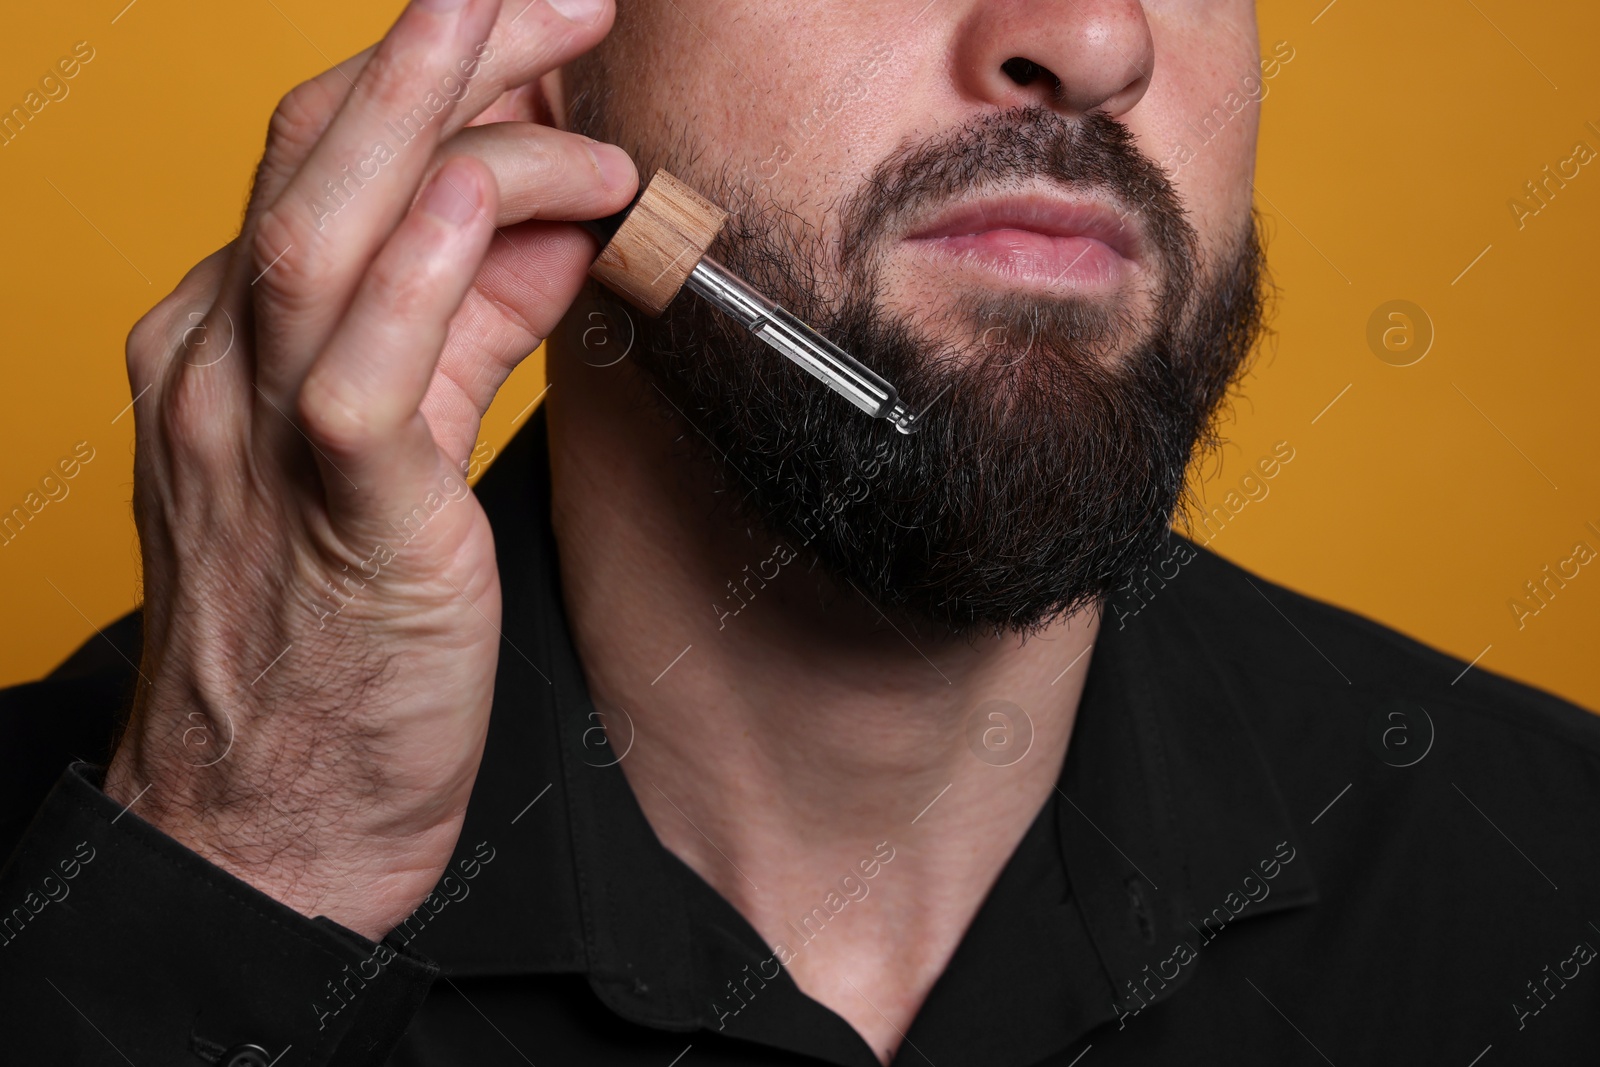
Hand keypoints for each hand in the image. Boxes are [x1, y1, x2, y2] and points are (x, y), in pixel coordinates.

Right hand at [102, 0, 634, 939]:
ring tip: (527, 21)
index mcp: (231, 343)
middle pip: (314, 162)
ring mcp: (257, 441)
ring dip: (428, 115)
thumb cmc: (341, 634)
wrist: (276, 821)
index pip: (327, 172)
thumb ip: (466, 328)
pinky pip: (354, 378)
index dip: (441, 87)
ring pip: (321, 238)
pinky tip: (476, 195)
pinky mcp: (331, 524)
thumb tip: (551, 221)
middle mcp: (219, 367)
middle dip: (441, 56)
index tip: (547, 37)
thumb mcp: (404, 445)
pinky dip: (418, 274)